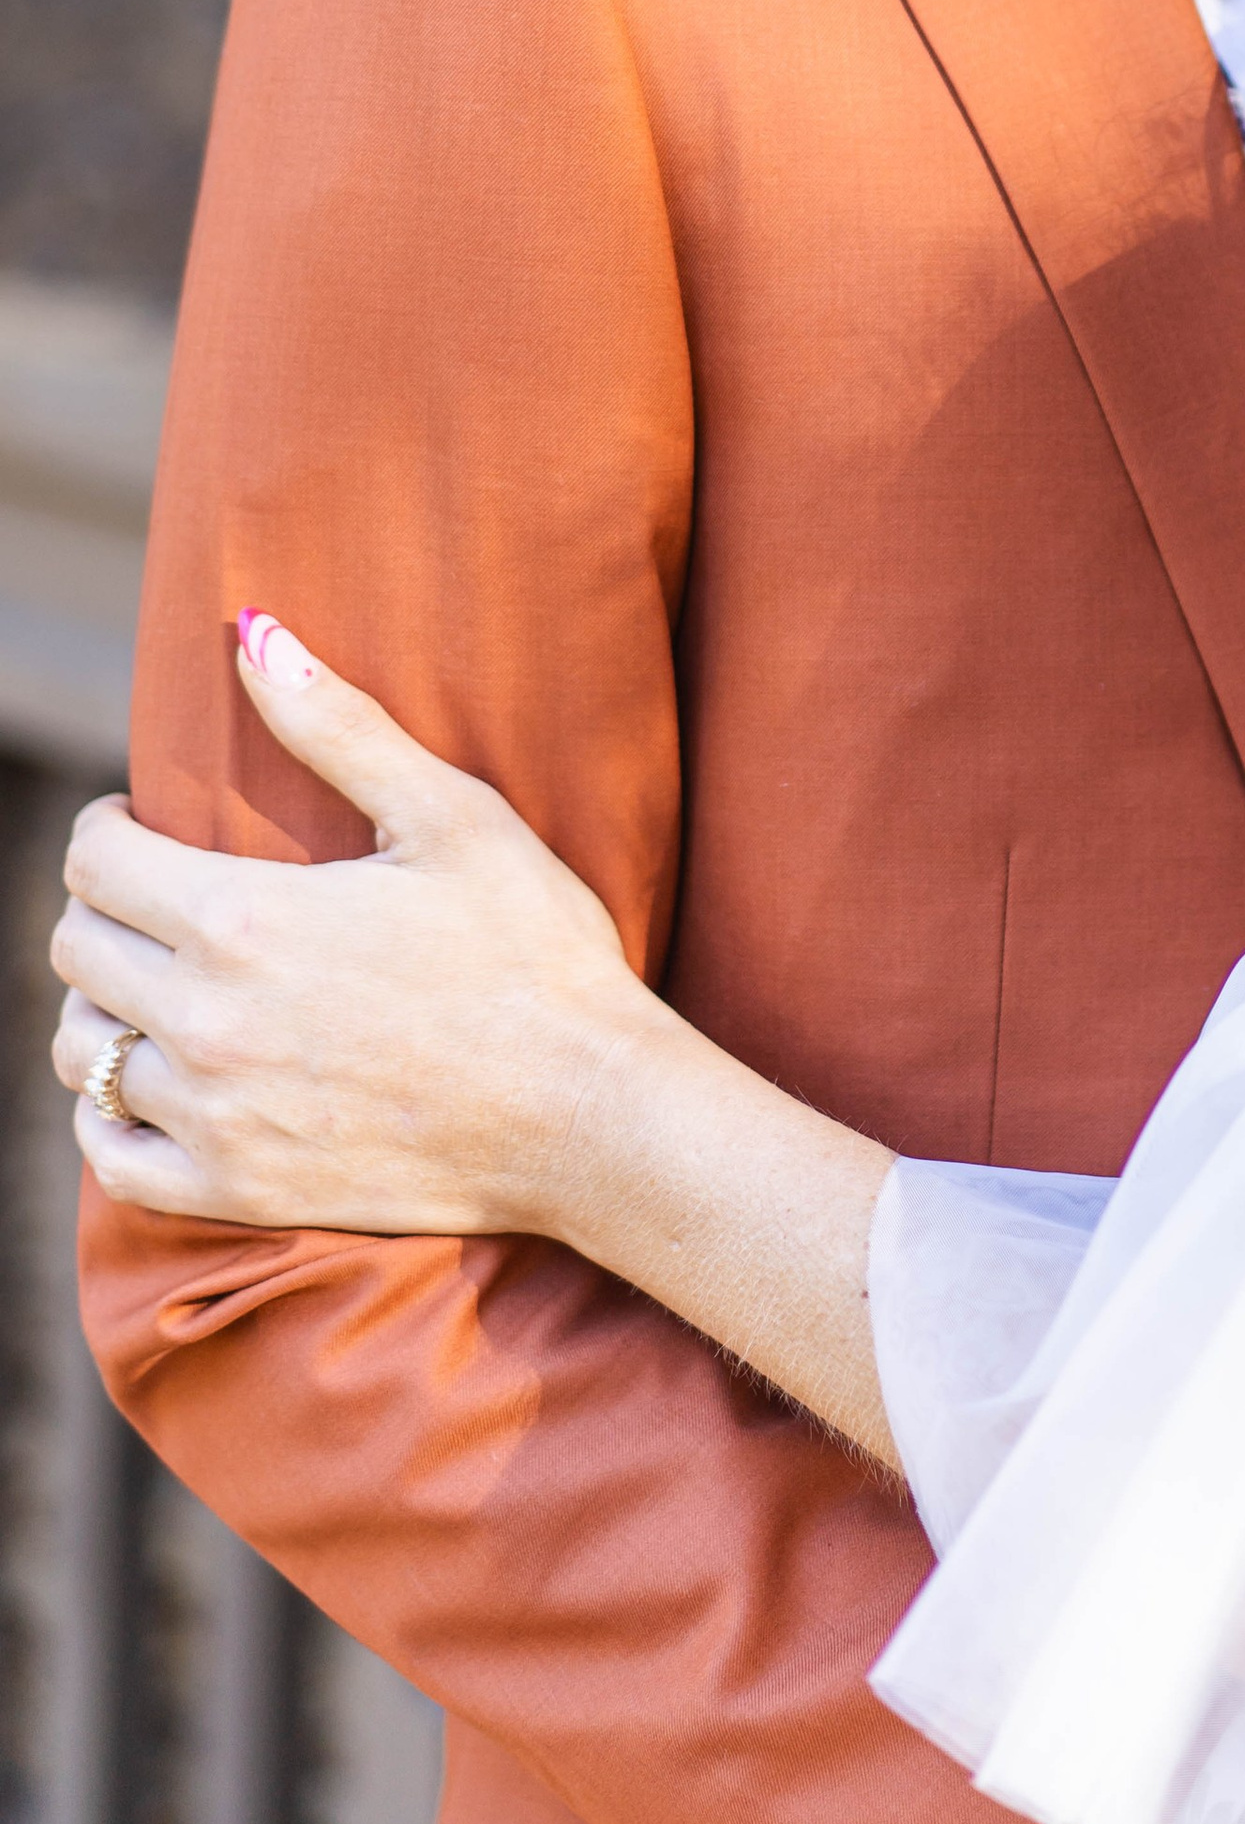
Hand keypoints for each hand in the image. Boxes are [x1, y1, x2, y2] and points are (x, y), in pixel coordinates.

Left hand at [52, 613, 662, 1238]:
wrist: (588, 1113)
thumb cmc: (535, 951)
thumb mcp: (452, 816)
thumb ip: (337, 725)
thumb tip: (252, 632)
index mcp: (244, 919)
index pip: (96, 863)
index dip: (107, 829)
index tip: (140, 825)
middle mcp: (206, 1021)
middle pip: (77, 950)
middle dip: (107, 908)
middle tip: (163, 898)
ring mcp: (215, 1117)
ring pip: (82, 1053)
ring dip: (105, 1008)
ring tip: (161, 985)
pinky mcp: (236, 1192)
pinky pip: (110, 1157)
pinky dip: (111, 1118)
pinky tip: (159, 1086)